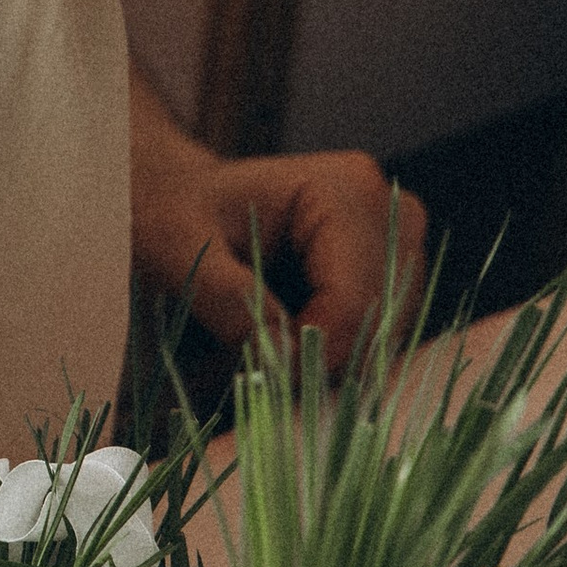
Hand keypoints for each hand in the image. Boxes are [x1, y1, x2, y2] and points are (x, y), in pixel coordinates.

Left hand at [128, 67, 425, 371]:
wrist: (177, 201)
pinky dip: (337, 352)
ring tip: (269, 355)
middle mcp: (387, 211)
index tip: (268, 376)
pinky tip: (290, 345)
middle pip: (380, 320)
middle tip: (264, 374)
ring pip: (386, 334)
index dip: (318, 350)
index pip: (355, 297)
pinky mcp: (386, 273)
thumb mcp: (179, 251)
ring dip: (333, 359)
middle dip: (327, 357)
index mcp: (343, 190)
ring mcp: (395, 243)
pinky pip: (379, 334)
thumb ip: (228, 300)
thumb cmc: (171, 214)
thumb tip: (283, 360)